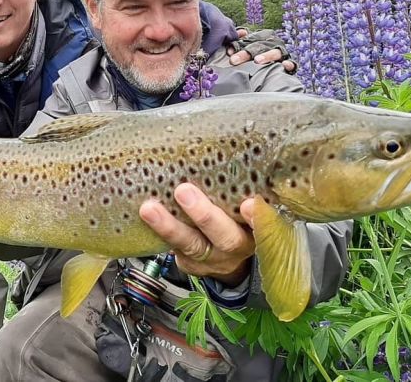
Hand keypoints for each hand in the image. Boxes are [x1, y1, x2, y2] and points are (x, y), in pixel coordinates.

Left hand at [139, 183, 255, 286]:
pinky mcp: (191, 264)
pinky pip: (175, 250)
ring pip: (193, 245)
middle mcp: (238, 246)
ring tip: (150, 209)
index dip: (257, 218)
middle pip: (225, 237)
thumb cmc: (234, 216)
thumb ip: (238, 187)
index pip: (265, 225)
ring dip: (169, 226)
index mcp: (258, 228)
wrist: (226, 256)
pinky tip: (145, 217)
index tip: (248, 204)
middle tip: (183, 191)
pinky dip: (159, 233)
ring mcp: (214, 259)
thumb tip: (225, 145)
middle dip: (204, 215)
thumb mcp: (243, 202)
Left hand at [228, 28, 296, 72]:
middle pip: (258, 46)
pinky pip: (292, 63)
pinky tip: (285, 65)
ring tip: (257, 60)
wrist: (275, 67)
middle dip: (245, 53)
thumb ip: (240, 41)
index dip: (238, 45)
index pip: (249, 39)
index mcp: (262, 36)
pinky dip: (289, 64)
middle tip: (234, 60)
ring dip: (266, 56)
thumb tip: (239, 33)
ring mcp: (282, 52)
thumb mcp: (248, 47)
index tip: (228, 53)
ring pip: (274, 52)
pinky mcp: (290, 63)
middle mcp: (272, 42)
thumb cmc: (256, 55)